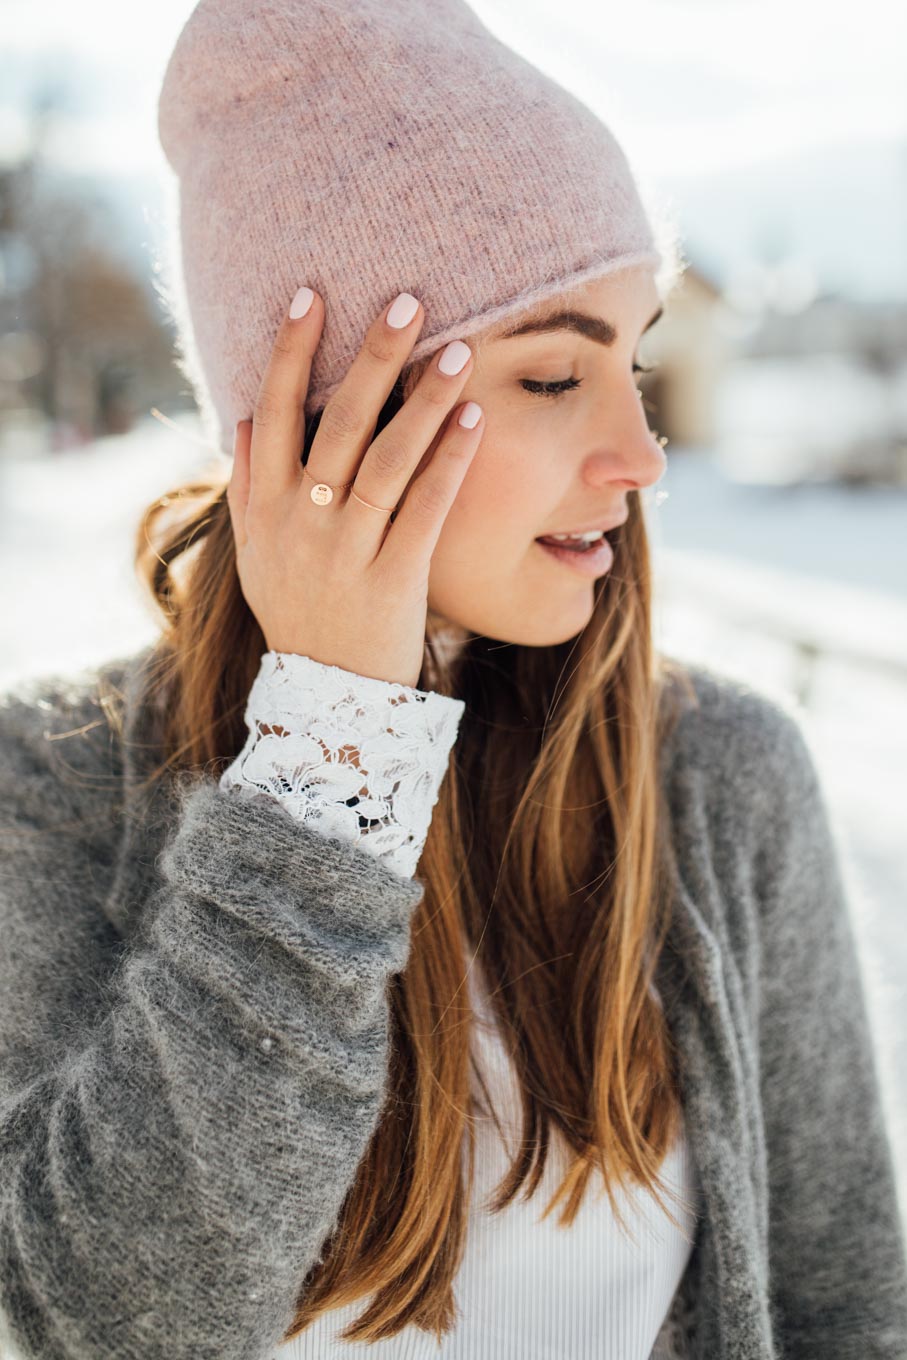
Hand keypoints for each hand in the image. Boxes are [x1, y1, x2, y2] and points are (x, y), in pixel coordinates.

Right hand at [227, 289, 483, 687]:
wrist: (325, 696)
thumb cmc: (295, 611)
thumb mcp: (254, 553)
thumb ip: (246, 486)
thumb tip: (245, 419)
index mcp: (263, 507)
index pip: (271, 410)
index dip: (290, 351)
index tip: (311, 294)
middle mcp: (300, 521)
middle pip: (336, 423)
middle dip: (372, 357)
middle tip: (409, 301)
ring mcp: (346, 549)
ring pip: (385, 460)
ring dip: (423, 401)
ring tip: (459, 350)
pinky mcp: (393, 577)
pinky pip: (424, 509)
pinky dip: (448, 462)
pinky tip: (474, 419)